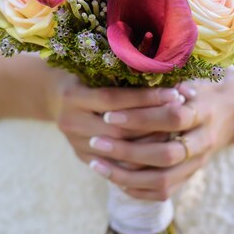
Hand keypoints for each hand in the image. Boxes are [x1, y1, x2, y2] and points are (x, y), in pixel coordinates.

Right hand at [54, 79, 185, 168]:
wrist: (51, 96)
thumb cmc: (83, 73)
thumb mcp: (96, 67)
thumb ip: (123, 72)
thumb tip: (166, 70)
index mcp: (73, 96)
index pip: (115, 100)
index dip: (147, 98)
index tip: (175, 94)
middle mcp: (70, 122)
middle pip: (118, 130)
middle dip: (153, 123)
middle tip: (182, 116)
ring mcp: (75, 144)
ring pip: (119, 152)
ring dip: (150, 144)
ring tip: (178, 134)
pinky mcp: (84, 158)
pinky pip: (116, 165)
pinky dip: (140, 160)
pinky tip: (162, 151)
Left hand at [88, 72, 233, 200]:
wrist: (231, 115)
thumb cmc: (199, 90)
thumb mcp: (189, 77)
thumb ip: (168, 78)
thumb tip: (139, 64)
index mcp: (204, 111)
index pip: (172, 117)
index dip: (141, 116)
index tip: (109, 112)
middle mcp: (203, 141)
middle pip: (166, 154)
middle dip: (127, 150)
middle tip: (95, 141)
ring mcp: (198, 163)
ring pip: (162, 180)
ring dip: (125, 175)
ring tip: (95, 164)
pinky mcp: (190, 178)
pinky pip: (162, 193)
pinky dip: (135, 189)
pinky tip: (111, 178)